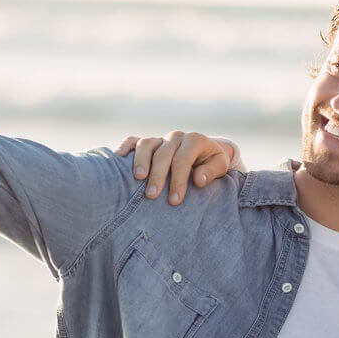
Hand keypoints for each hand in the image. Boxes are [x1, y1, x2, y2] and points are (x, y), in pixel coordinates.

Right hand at [113, 131, 239, 204]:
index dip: (178, 180)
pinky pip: (132, 140)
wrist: (205, 151)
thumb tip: (197, 179)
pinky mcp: (148, 142)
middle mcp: (176, 137)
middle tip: (152, 196)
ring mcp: (160, 138)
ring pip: (146, 144)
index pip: (183, 159)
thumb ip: (212, 171)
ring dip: (140, 161)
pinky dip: (125, 148)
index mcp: (195, 140)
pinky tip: (118, 159)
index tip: (174, 200)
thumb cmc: (211, 163)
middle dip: (158, 175)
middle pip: (163, 154)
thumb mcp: (220, 166)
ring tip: (138, 179)